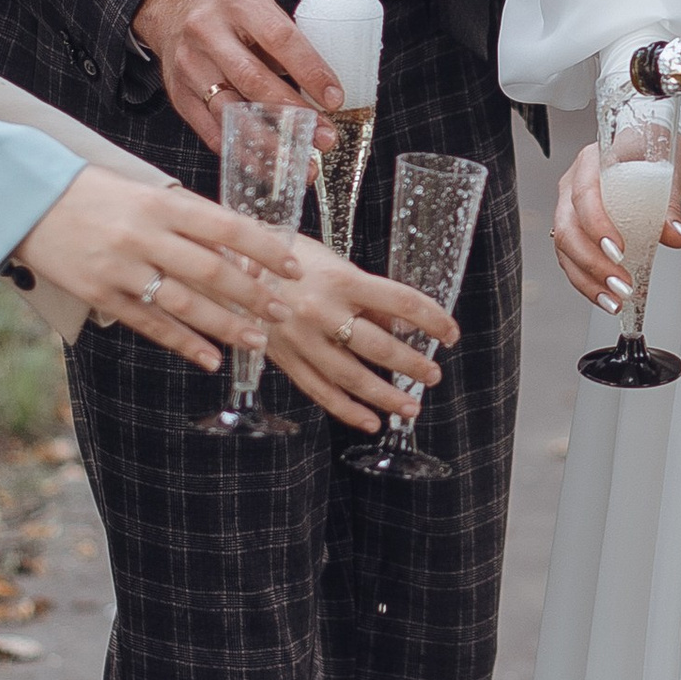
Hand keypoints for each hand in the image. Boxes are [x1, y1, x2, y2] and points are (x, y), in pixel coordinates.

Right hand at [12, 173, 311, 366]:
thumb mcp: (143, 192)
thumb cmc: (94, 193)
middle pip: (211, 271)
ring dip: (225, 326)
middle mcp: (144, 237)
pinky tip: (209, 357)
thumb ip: (185, 217)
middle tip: (283, 312)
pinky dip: (183, 343)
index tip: (293, 268)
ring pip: (184, 304)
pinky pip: (149, 324)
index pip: (226, 228)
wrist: (26, 201)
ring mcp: (121, 269)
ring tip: (257, 341)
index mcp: (160, 205)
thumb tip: (236, 245)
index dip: (264, 250)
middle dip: (252, 295)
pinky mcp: (101, 295)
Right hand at [133, 0, 344, 155]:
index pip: (280, 39)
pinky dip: (242, 151)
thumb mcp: (260, 8)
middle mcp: (208, 33)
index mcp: (238, 3)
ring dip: (270, 142)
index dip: (310, 71)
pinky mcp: (180, 95)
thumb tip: (325, 91)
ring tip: (299, 161)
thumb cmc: (230, 14)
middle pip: (254, 80)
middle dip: (294, 114)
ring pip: (231, 112)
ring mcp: (189, 66)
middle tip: (324, 136)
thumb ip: (289, 44)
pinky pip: (212, 130)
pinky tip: (266, 163)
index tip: (334, 99)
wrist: (176, 9)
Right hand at [256, 240, 457, 429]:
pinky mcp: (284, 358)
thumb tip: (402, 324)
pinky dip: (347, 410)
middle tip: (433, 376)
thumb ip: (366, 294)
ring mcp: (302, 339)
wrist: (229, 266)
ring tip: (411, 407)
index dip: (433, 320)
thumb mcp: (333, 263)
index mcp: (342, 279)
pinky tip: (370, 421)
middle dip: (412, 364)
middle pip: (380, 347)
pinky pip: (320, 391)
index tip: (451, 333)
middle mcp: (323, 311)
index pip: (402, 303)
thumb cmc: (289, 258)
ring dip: (386, 395)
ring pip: (352, 377)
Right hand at [552, 141, 680, 310]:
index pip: (585, 194)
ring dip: (587, 279)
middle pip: (568, 228)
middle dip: (593, 263)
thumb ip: (670, 204)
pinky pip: (571, 258)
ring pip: (564, 248)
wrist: (650, 145)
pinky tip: (606, 297)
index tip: (617, 251)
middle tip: (621, 284)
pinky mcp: (576, 228)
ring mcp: (570, 207)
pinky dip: (588, 281)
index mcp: (593, 161)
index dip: (597, 225)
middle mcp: (573, 183)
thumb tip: (676, 235)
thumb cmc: (653, 150)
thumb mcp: (668, 171)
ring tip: (614, 300)